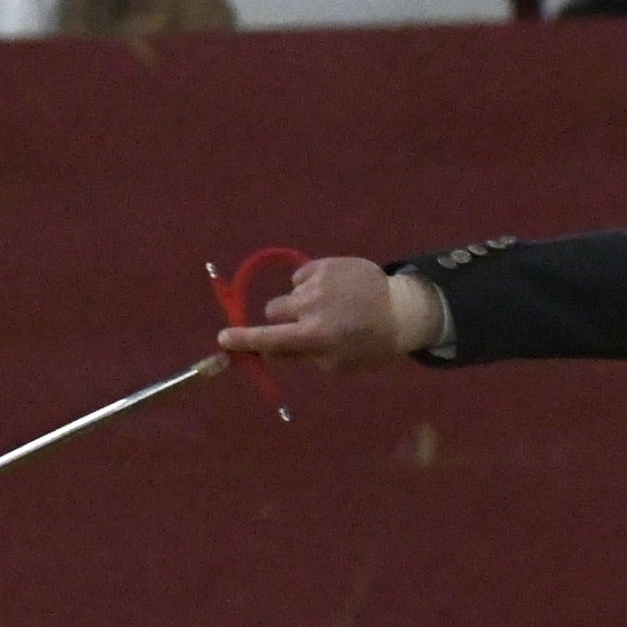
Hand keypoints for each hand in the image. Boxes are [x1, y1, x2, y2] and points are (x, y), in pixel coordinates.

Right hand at [225, 255, 441, 367]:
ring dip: (302, 302)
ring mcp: (319, 281)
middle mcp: (313, 306)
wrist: (402, 310)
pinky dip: (311, 284)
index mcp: (315, 336)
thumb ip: (301, 356)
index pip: (269, 338)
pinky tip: (335, 291)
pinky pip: (302, 275)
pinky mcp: (326, 263)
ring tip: (332, 306)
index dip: (243, 339)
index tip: (224, 338)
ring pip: (290, 293)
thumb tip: (268, 349)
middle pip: (274, 311)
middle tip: (306, 324)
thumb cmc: (369, 344)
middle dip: (283, 320)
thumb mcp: (337, 363)